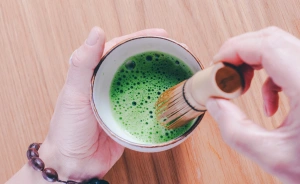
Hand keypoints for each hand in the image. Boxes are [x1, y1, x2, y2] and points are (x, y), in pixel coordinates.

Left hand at [39, 27, 167, 180]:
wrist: (76, 163)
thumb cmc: (68, 129)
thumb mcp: (74, 93)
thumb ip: (82, 64)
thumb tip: (96, 32)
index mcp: (95, 73)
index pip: (120, 48)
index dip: (141, 38)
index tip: (162, 35)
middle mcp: (109, 83)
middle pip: (136, 62)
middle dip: (156, 53)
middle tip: (178, 50)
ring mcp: (121, 100)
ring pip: (144, 80)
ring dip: (161, 73)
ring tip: (180, 66)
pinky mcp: (130, 116)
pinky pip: (147, 102)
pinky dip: (160, 96)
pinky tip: (172, 93)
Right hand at [206, 27, 299, 183]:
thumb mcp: (273, 155)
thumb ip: (234, 130)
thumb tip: (215, 104)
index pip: (267, 46)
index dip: (235, 49)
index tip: (217, 65)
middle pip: (272, 40)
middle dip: (240, 52)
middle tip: (223, 73)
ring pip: (279, 48)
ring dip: (253, 63)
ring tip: (241, 87)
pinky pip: (290, 64)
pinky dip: (270, 78)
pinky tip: (268, 104)